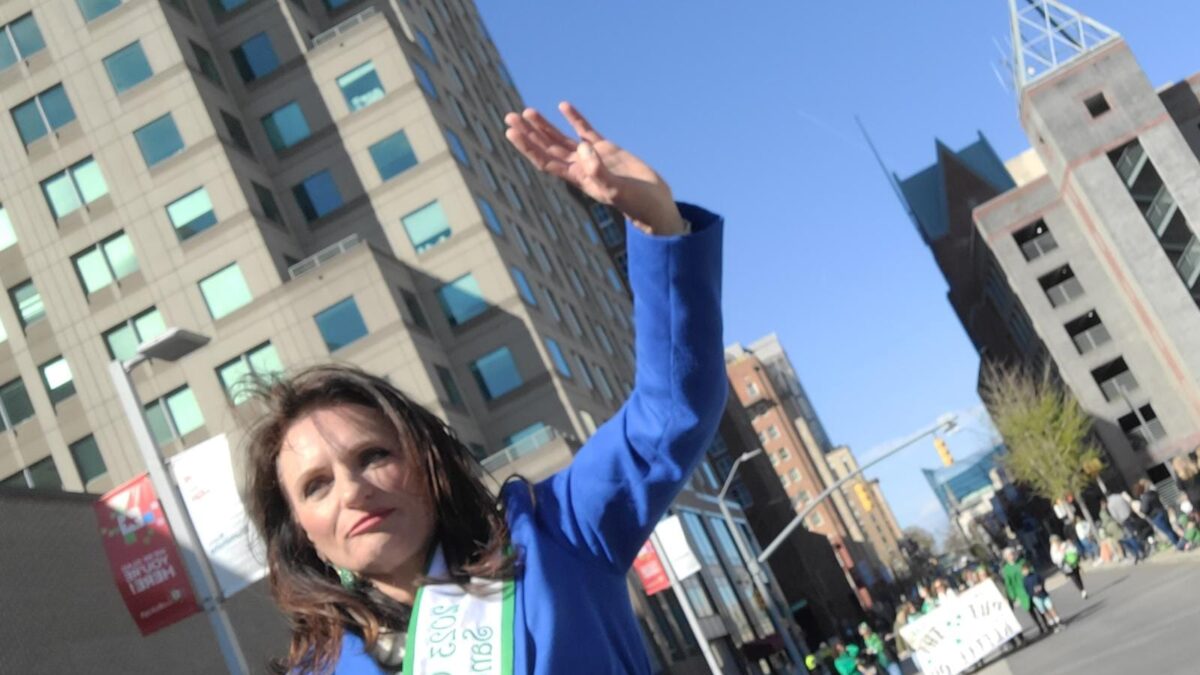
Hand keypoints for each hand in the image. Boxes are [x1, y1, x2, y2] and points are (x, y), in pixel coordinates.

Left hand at [504, 102, 685, 235]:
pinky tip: (563, 106)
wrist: (654, 203)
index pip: (545, 160)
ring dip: (544, 126)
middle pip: (547, 148)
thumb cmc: (636, 202)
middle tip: (510, 117)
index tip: (511, 132)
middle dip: (528, 133)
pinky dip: (575, 119)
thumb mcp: (616, 189)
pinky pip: (586, 131)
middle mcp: (579, 167)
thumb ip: (599, 171)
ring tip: (527, 112)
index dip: (527, 146)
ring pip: (561, 139)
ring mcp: (592, 157)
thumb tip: (583, 148)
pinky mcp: (606, 149)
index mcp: (577, 178)